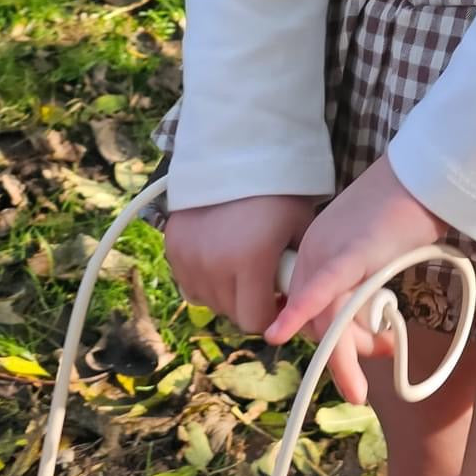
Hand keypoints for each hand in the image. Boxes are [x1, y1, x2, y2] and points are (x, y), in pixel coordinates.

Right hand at [165, 195, 317, 334]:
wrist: (235, 154)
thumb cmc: (279, 192)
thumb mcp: (302, 230)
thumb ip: (300, 271)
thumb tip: (303, 305)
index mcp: (250, 262)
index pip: (255, 321)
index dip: (271, 316)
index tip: (280, 300)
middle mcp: (214, 265)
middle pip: (231, 313)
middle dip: (250, 304)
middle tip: (264, 281)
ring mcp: (188, 257)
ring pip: (208, 301)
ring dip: (227, 294)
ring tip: (243, 267)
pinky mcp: (172, 247)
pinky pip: (189, 283)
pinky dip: (205, 280)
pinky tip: (221, 259)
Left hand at [266, 156, 444, 403]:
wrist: (427, 176)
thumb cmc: (412, 208)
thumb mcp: (379, 251)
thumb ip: (366, 281)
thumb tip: (373, 321)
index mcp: (318, 251)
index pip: (313, 309)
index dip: (336, 341)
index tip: (365, 352)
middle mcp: (314, 252)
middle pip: (318, 321)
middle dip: (344, 356)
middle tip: (369, 374)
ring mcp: (328, 252)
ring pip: (326, 318)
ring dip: (342, 358)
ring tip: (365, 379)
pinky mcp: (349, 252)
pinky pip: (322, 290)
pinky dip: (301, 313)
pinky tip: (279, 333)